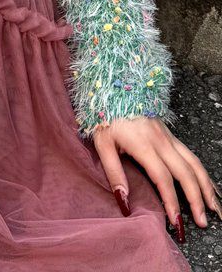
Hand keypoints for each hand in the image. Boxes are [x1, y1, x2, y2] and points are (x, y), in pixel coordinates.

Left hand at [93, 116, 221, 243]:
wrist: (113, 89)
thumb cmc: (105, 117)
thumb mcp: (102, 144)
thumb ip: (113, 173)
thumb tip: (124, 203)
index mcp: (144, 144)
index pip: (163, 178)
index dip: (171, 201)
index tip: (176, 222)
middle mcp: (161, 140)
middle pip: (185, 172)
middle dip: (197, 199)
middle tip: (203, 222)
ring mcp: (168, 136)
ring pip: (194, 163)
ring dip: (206, 186)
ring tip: (215, 208)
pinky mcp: (169, 134)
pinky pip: (191, 155)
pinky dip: (202, 172)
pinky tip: (207, 184)